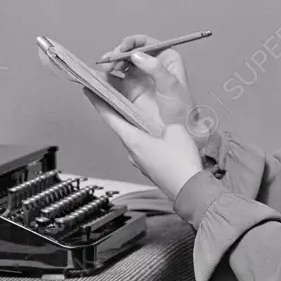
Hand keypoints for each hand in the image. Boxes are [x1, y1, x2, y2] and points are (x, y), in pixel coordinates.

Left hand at [85, 36, 207, 199]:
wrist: (191, 191)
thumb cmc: (182, 166)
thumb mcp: (176, 130)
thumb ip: (167, 116)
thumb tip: (166, 108)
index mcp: (134, 141)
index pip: (109, 117)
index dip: (97, 102)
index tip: (88, 90)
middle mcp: (133, 152)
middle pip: (118, 126)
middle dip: (115, 110)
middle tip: (112, 95)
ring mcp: (140, 162)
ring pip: (131, 138)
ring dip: (130, 124)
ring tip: (134, 112)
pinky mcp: (150, 168)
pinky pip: (141, 148)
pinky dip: (142, 137)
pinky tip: (154, 135)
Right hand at [98, 34, 214, 153]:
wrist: (179, 131)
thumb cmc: (181, 109)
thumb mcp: (171, 86)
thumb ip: (155, 68)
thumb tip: (136, 55)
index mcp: (166, 59)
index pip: (146, 43)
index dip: (132, 42)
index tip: (123, 47)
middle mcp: (151, 66)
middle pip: (130, 52)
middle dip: (118, 53)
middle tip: (111, 61)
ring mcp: (139, 78)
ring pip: (120, 64)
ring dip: (110, 63)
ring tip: (106, 68)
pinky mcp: (129, 91)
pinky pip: (114, 81)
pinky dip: (105, 78)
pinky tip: (100, 77)